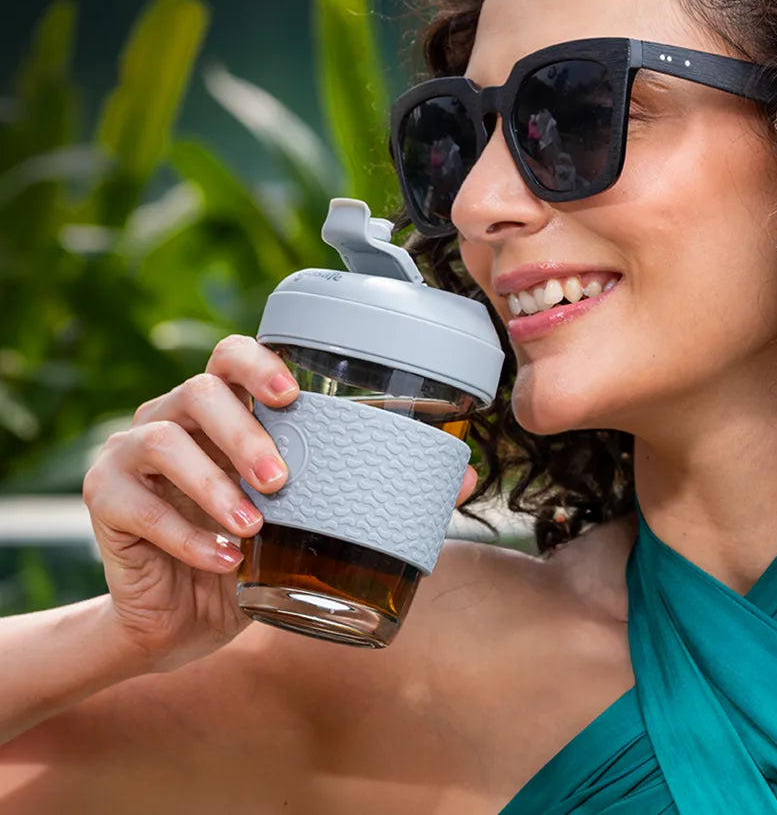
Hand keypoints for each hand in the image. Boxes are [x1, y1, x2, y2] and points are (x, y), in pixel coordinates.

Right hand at [83, 335, 477, 672]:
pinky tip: (221, 560)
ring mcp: (130, 455)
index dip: (258, 362)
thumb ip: (371, 495)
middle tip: (282, 479)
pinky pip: (135, 504)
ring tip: (253, 526)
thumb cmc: (251, 560)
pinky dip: (183, 532)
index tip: (292, 393)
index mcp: (224, 413)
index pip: (231, 356)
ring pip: (161, 439)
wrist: (180, 625)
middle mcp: (174, 419)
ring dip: (212, 483)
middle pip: (198, 390)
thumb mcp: (309, 527)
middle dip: (242, 431)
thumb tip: (465, 476)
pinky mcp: (105, 500)